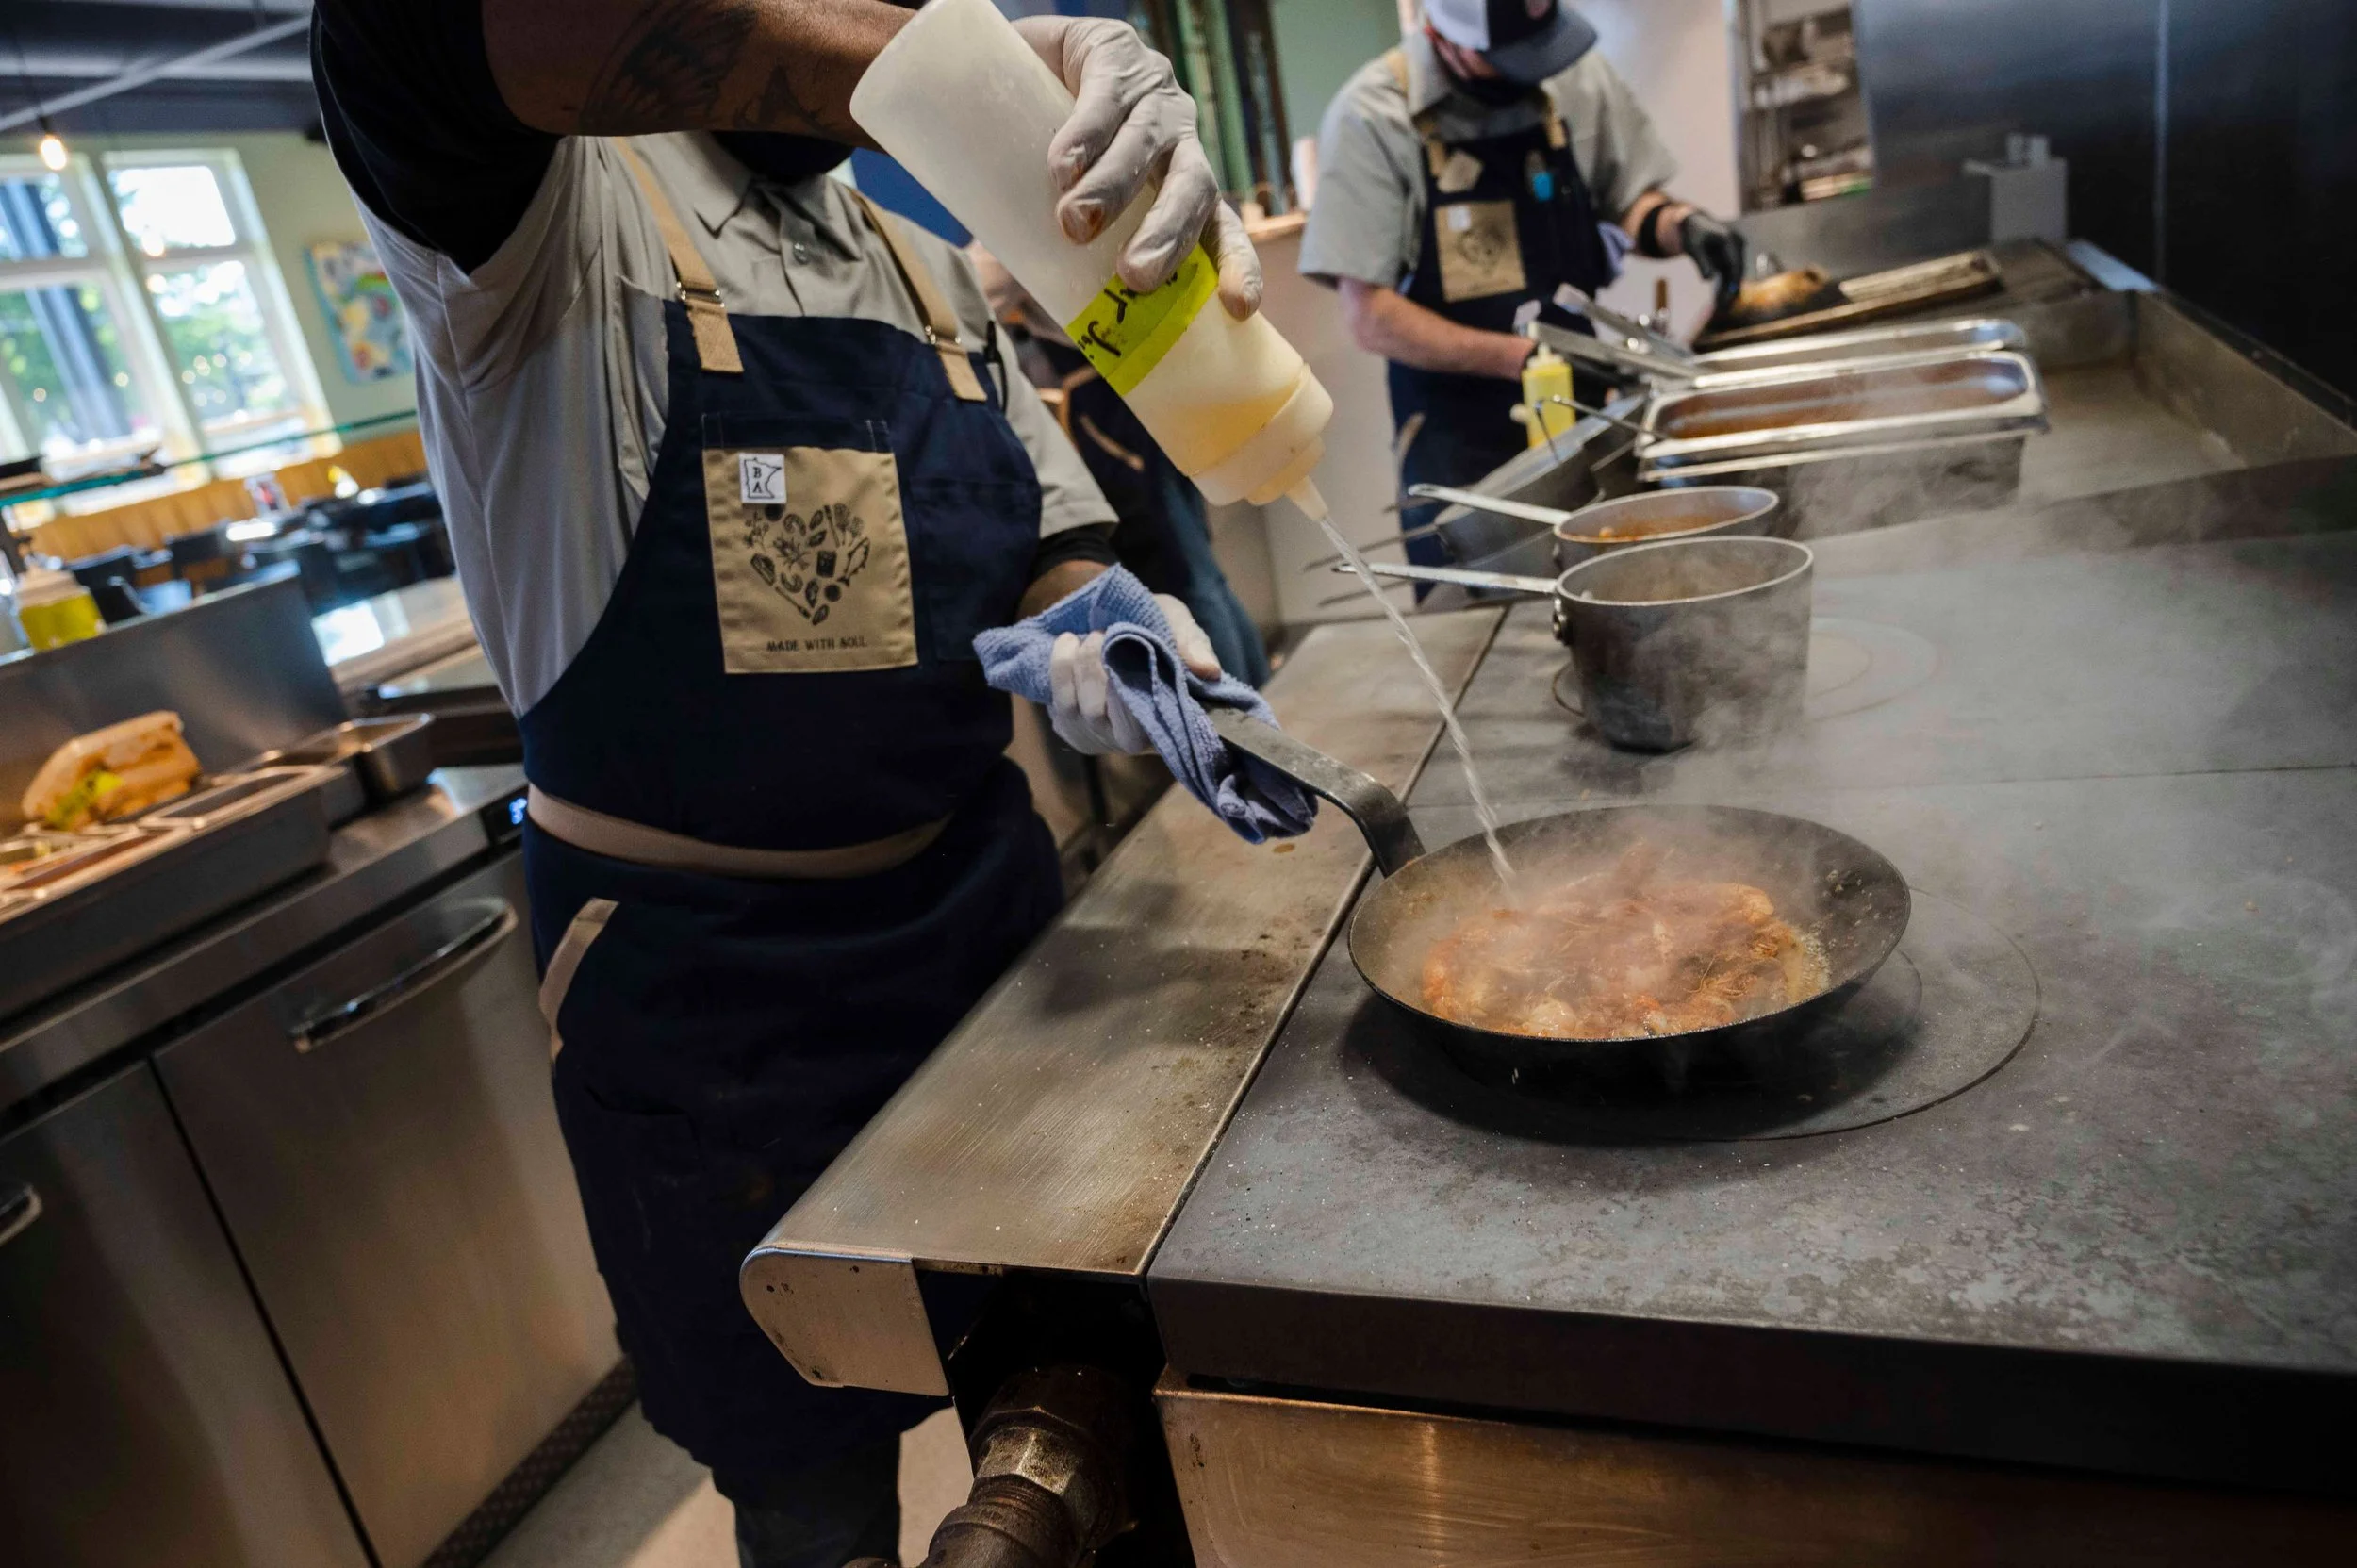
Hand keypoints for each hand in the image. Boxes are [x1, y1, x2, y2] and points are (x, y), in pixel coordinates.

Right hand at [1015, 16, 1262, 318]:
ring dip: (1115, 187)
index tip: (1239, 308)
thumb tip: (1051, 324)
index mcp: (1180, 183)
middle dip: (1168, 234)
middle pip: (1194, 188)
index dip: (1235, 265)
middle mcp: (1178, 141)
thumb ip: (1064, 261)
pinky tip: (1063, 165)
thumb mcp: (1064, 207)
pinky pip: (1108, 100)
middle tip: (1135, 275)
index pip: (1220, 229)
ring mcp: (1151, 96)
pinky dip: (1087, 135)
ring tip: (1076, 222)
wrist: (1015, 59)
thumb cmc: (1047, 153)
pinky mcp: (1115, 54)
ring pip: (1146, 144)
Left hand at [1046, 594, 1220, 755]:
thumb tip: (1209, 669)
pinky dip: (1058, 672)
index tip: (1120, 648)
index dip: (1124, 695)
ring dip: (1072, 667)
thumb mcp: (1176, 623)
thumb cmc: (1156, 628)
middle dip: (1091, 671)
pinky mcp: (1074, 731)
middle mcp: (1132, 740)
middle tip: (1099, 634)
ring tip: (1082, 637)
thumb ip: (1192, 643)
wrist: (1120, 624)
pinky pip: (1058, 710)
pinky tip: (1067, 647)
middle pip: (1098, 717)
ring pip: (1074, 711)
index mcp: (1166, 722)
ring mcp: (1100, 739)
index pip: (1142, 730)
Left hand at [1680, 210, 1748, 312]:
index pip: (1735, 262)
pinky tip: (1720, 301)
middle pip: (1737, 270)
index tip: (1731, 294)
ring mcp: (1735, 251)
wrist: (1694, 224)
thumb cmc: (1692, 234)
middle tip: (1725, 306)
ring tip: (1722, 307)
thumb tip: (1708, 279)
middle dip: (1732, 289)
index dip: (1734, 279)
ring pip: (1734, 274)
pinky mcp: (1730, 258)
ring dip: (1729, 290)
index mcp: (1729, 239)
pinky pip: (1730, 274)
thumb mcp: (1693, 248)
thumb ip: (1701, 262)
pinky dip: (1725, 286)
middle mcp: (1736, 244)